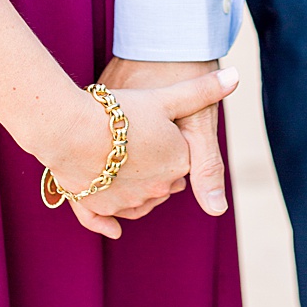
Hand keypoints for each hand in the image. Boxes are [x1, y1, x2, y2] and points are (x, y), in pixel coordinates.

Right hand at [44, 67, 238, 238]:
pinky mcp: (94, 205)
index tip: (163, 125)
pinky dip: (108, 223)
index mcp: (178, 165)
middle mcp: (155, 190)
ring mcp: (124, 201)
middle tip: (142, 140)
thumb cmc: (120, 111)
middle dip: (158, 166)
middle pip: (163, 181)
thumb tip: (237, 76)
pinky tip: (114, 230)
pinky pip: (103, 220)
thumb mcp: (167, 97)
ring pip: (138, 200)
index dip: (176, 140)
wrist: (69, 127)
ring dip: (136, 188)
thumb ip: (204, 90)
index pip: (187, 159)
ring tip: (125, 163)